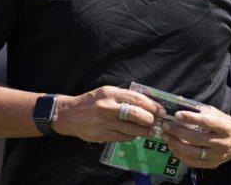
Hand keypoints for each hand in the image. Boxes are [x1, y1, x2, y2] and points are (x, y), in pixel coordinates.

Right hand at [51, 86, 165, 142]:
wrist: (69, 114)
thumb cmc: (91, 101)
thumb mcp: (106, 92)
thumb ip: (124, 97)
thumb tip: (147, 103)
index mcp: (110, 93)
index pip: (136, 99)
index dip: (152, 105)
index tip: (161, 110)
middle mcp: (107, 107)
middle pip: (136, 114)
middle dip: (150, 119)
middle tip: (156, 122)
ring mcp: (104, 122)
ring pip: (131, 129)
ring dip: (144, 131)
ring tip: (150, 131)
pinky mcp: (101, 135)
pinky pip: (123, 137)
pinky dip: (132, 136)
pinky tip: (135, 134)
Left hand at [159, 105, 230, 168]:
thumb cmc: (225, 123)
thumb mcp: (216, 113)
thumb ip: (199, 110)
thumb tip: (178, 102)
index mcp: (225, 126)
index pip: (207, 122)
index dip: (191, 118)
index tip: (177, 115)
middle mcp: (222, 142)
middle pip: (197, 138)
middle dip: (178, 131)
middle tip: (165, 125)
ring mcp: (218, 155)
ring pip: (194, 152)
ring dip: (176, 144)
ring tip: (165, 136)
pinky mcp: (213, 164)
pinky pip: (194, 162)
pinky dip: (181, 155)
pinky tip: (172, 147)